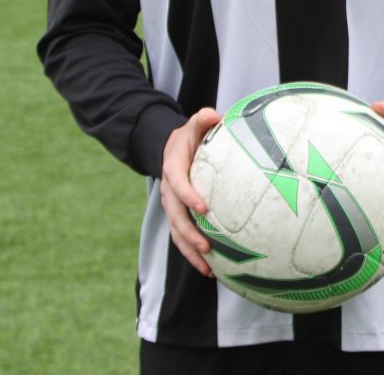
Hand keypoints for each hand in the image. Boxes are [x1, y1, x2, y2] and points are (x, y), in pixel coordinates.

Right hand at [160, 108, 222, 277]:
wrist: (170, 150)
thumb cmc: (189, 138)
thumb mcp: (193, 126)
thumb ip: (202, 120)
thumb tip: (214, 114)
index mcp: (173, 171)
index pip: (179, 186)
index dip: (189, 197)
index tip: (204, 208)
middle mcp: (169, 194)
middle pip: (175, 218)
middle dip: (189, 235)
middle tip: (206, 247)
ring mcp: (171, 208)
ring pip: (177, 234)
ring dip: (191, 252)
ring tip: (208, 269)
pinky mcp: (178, 218)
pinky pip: (183, 239)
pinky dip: (194, 255)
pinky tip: (211, 269)